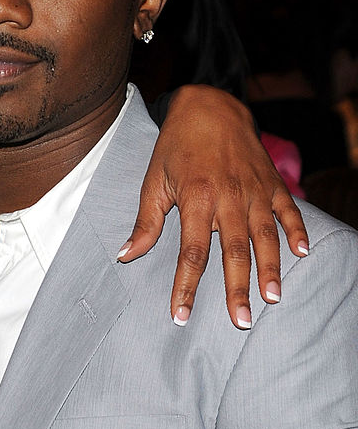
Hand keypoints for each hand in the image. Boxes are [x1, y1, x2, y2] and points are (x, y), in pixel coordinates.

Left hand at [120, 85, 308, 328]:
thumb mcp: (153, 181)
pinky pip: (288, 210)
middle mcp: (227, 196)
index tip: (181, 315)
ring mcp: (253, 190)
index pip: (190, 252)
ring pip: (264, 235)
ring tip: (272, 298)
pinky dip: (297, 231)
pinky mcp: (272, 182)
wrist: (209, 107)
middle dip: (236, 287)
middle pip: (233, 250)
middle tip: (241, 321)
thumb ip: (145, 222)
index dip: (185, 286)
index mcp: (195, 198)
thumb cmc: (176, 148)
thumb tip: (125, 256)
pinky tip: (303, 254)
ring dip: (270, 268)